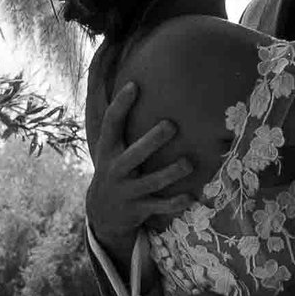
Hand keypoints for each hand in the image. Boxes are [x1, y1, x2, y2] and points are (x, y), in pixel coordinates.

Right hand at [86, 74, 195, 254]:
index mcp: (108, 150)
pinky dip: (174, 204)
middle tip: (171, 125)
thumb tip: (136, 82)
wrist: (103, 213)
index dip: (121, 105)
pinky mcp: (138, 209)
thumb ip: (121, 125)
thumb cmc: (116, 169)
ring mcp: (127, 191)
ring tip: (188, 163)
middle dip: (151, 141)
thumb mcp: (111, 149)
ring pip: (150, 182)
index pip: (111, 124)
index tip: (134, 85)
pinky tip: (191, 197)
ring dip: (170, 174)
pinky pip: (158, 207)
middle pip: (134, 155)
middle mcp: (115, 169)